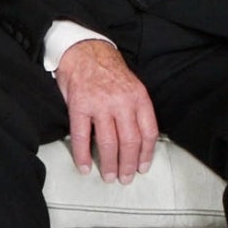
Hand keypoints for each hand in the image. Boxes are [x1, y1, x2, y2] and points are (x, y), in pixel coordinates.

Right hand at [55, 39, 159, 183]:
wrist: (83, 49)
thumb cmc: (107, 70)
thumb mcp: (131, 85)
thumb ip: (136, 109)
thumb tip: (139, 140)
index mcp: (138, 97)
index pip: (148, 132)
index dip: (147, 154)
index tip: (143, 167)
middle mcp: (121, 101)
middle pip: (130, 142)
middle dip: (129, 165)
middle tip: (125, 178)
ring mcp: (100, 104)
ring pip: (108, 143)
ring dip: (109, 164)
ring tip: (108, 176)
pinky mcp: (79, 106)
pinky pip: (82, 136)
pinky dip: (82, 155)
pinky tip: (84, 166)